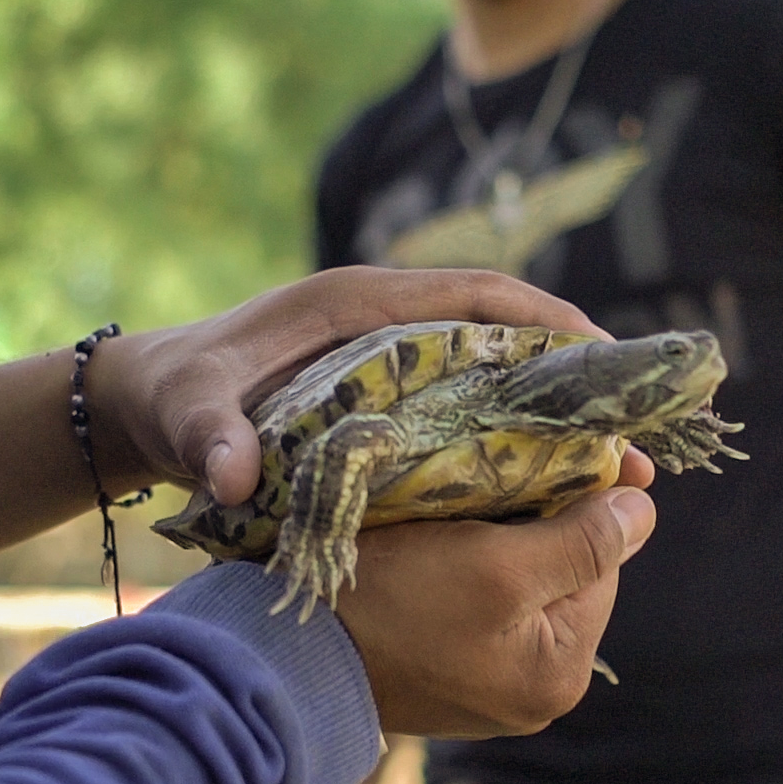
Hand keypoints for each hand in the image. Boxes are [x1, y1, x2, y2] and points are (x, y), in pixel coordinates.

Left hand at [87, 267, 603, 505]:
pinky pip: (470, 405)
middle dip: (575, 381)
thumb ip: (209, 437)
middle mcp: (386, 321)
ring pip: (495, 375)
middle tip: (637, 437)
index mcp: (356, 302)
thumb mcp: (185, 411)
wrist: (145, 398)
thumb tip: (237, 473)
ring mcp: (391, 357)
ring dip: (555, 418)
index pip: (474, 295)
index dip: (545, 324)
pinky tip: (551, 488)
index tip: (607, 359)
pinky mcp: (388, 394)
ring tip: (618, 472)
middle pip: (505, 337)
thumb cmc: (171, 392)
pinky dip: (515, 434)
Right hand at [334, 474, 654, 737]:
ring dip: (492, 541)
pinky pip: (475, 603)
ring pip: (516, 583)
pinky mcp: (443, 672)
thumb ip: (583, 541)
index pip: (601, 561)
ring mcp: (486, 688)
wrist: (288, 655)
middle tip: (479, 487)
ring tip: (448, 514)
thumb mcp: (499, 565)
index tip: (533, 461)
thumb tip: (646, 509)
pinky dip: (459, 568)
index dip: (573, 506)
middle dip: (531, 525)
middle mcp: (534, 693)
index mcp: (561, 674)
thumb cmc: (396, 604)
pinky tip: (427, 547)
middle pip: (560, 574)